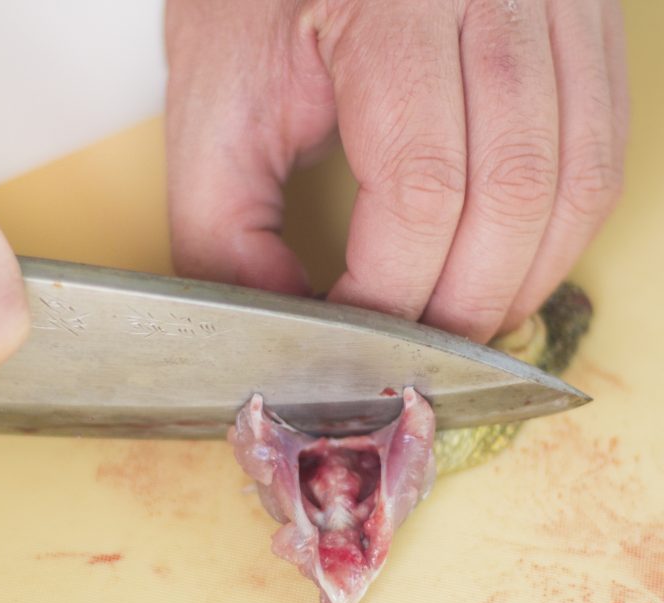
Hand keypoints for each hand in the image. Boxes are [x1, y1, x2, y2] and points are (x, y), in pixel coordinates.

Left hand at [166, 0, 627, 341]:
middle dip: (462, 306)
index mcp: (391, 10)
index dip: (390, 293)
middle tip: (408, 356)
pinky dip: (555, 228)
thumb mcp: (213, 106)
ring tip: (457, 324)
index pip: (423, 188)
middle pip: (515, 193)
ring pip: (579, 178)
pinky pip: (600, 145)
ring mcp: (554, 1)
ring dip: (522, 278)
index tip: (348, 338)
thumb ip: (224, 230)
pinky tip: (502, 262)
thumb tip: (286, 329)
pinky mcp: (578, 19)